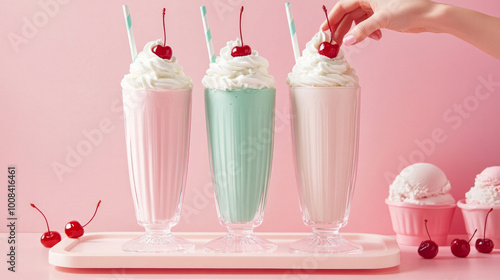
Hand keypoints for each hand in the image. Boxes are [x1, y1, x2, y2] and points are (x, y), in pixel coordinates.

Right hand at [322, 0, 436, 45]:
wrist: (428, 16)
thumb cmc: (409, 10)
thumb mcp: (382, 20)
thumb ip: (362, 31)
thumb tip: (347, 42)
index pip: (342, 6)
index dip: (332, 19)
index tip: (324, 31)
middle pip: (348, 15)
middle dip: (342, 30)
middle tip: (335, 44)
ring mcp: (376, 7)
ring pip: (358, 21)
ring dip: (357, 33)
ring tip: (358, 42)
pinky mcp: (382, 16)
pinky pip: (367, 25)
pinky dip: (368, 33)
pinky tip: (376, 37)